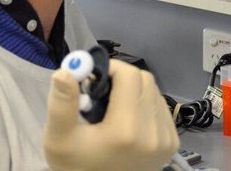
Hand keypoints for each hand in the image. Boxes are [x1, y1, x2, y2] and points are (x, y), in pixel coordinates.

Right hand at [44, 59, 178, 170]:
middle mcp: (153, 133)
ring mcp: (165, 139)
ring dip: (134, 91)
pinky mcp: (172, 143)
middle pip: (143, 79)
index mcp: (125, 130)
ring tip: (113, 110)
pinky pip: (160, 107)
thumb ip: (61, 104)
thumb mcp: (58, 139)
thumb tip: (66, 71)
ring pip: (153, 91)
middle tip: (101, 94)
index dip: (109, 69)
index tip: (93, 81)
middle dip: (121, 79)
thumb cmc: (77, 167)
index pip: (128, 75)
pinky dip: (144, 105)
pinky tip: (128, 121)